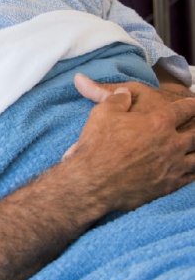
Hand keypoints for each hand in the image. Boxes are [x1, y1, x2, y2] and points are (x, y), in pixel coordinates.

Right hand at [63, 79, 194, 211]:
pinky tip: (191, 169)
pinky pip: (191, 178)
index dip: (191, 104)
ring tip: (194, 148)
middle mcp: (171, 144)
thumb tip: (124, 92)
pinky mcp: (168, 186)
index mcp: (157, 123)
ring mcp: (172, 167)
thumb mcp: (103, 112)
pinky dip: (194, 172)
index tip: (194, 102)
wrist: (94, 181)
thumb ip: (118, 99)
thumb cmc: (98, 144)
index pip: (183, 110)